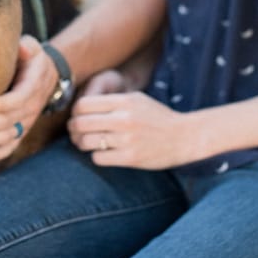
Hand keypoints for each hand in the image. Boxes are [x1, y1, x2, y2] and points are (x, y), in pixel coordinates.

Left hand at [0, 35, 55, 164]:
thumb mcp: (33, 47)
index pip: (17, 100)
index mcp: (33, 87)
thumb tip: (22, 48)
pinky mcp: (20, 132)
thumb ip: (27, 47)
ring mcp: (26, 123)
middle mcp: (31, 108)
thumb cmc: (32, 59)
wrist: (47, 76)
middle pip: (5, 121)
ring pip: (4, 137)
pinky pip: (9, 148)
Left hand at [68, 86, 198, 169]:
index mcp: (125, 101)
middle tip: (76, 133)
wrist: (184, 137)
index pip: (83, 104)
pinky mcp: (130, 158)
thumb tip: (81, 107)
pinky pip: (98, 158)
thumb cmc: (157, 117)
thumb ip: (112, 100)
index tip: (78, 117)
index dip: (75, 112)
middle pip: (80, 123)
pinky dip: (98, 156)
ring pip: (86, 142)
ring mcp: (127, 139)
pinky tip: (106, 153)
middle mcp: (124, 119)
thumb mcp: (138, 100)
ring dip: (83, 144)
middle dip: (73, 129)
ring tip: (89, 144)